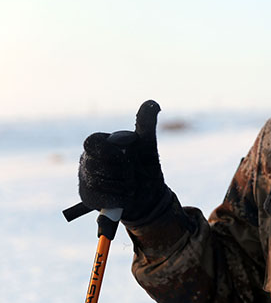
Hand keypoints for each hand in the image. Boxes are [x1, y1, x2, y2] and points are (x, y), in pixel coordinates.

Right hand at [78, 100, 168, 222]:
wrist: (149, 195)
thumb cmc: (143, 165)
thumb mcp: (147, 145)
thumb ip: (146, 124)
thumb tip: (152, 103)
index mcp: (98, 145)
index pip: (93, 142)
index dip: (110, 151)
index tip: (127, 156)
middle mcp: (87, 162)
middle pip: (96, 164)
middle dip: (121, 170)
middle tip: (133, 173)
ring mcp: (86, 181)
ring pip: (99, 183)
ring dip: (123, 185)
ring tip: (131, 185)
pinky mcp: (89, 200)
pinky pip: (100, 199)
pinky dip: (118, 199)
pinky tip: (126, 197)